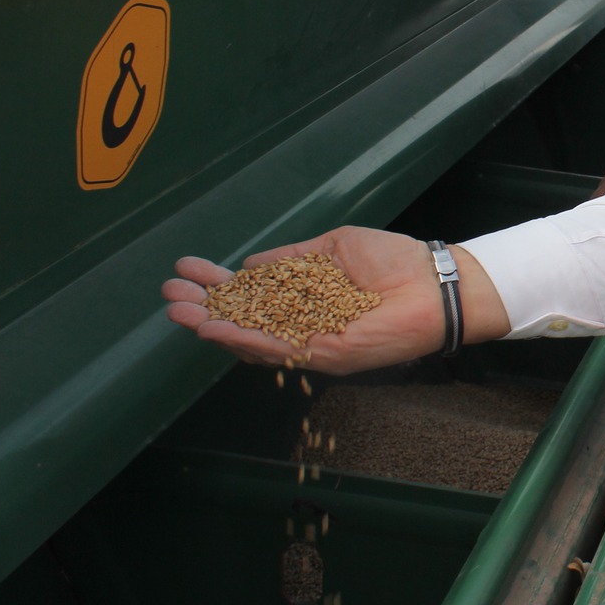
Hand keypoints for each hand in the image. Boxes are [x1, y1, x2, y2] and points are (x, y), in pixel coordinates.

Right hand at [163, 225, 509, 374]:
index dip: (217, 283)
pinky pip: (280, 350)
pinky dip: (247, 340)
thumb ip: (291, 258)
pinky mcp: (326, 356)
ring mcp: (311, 342)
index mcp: (304, 297)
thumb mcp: (333, 248)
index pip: (251, 294)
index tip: (187, 268)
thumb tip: (250, 264)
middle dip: (204, 307)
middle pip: (242, 321)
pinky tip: (218, 328)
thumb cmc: (395, 261)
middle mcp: (303, 323)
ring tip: (179, 311)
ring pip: (252, 340)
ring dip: (213, 327)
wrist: (435, 282)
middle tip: (169, 294)